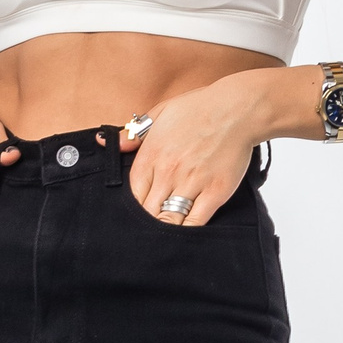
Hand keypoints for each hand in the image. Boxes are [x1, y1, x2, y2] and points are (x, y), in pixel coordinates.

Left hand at [119, 76, 267, 225]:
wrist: (238, 109)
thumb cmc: (200, 108)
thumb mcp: (160, 113)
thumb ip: (132, 134)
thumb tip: (104, 141)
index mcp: (152, 153)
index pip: (134, 192)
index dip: (135, 205)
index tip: (141, 208)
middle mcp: (169, 171)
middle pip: (148, 210)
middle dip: (148, 221)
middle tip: (150, 228)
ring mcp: (192, 183)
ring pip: (169, 219)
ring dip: (165, 228)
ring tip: (164, 234)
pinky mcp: (215, 192)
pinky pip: (196, 221)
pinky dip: (188, 231)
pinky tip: (185, 232)